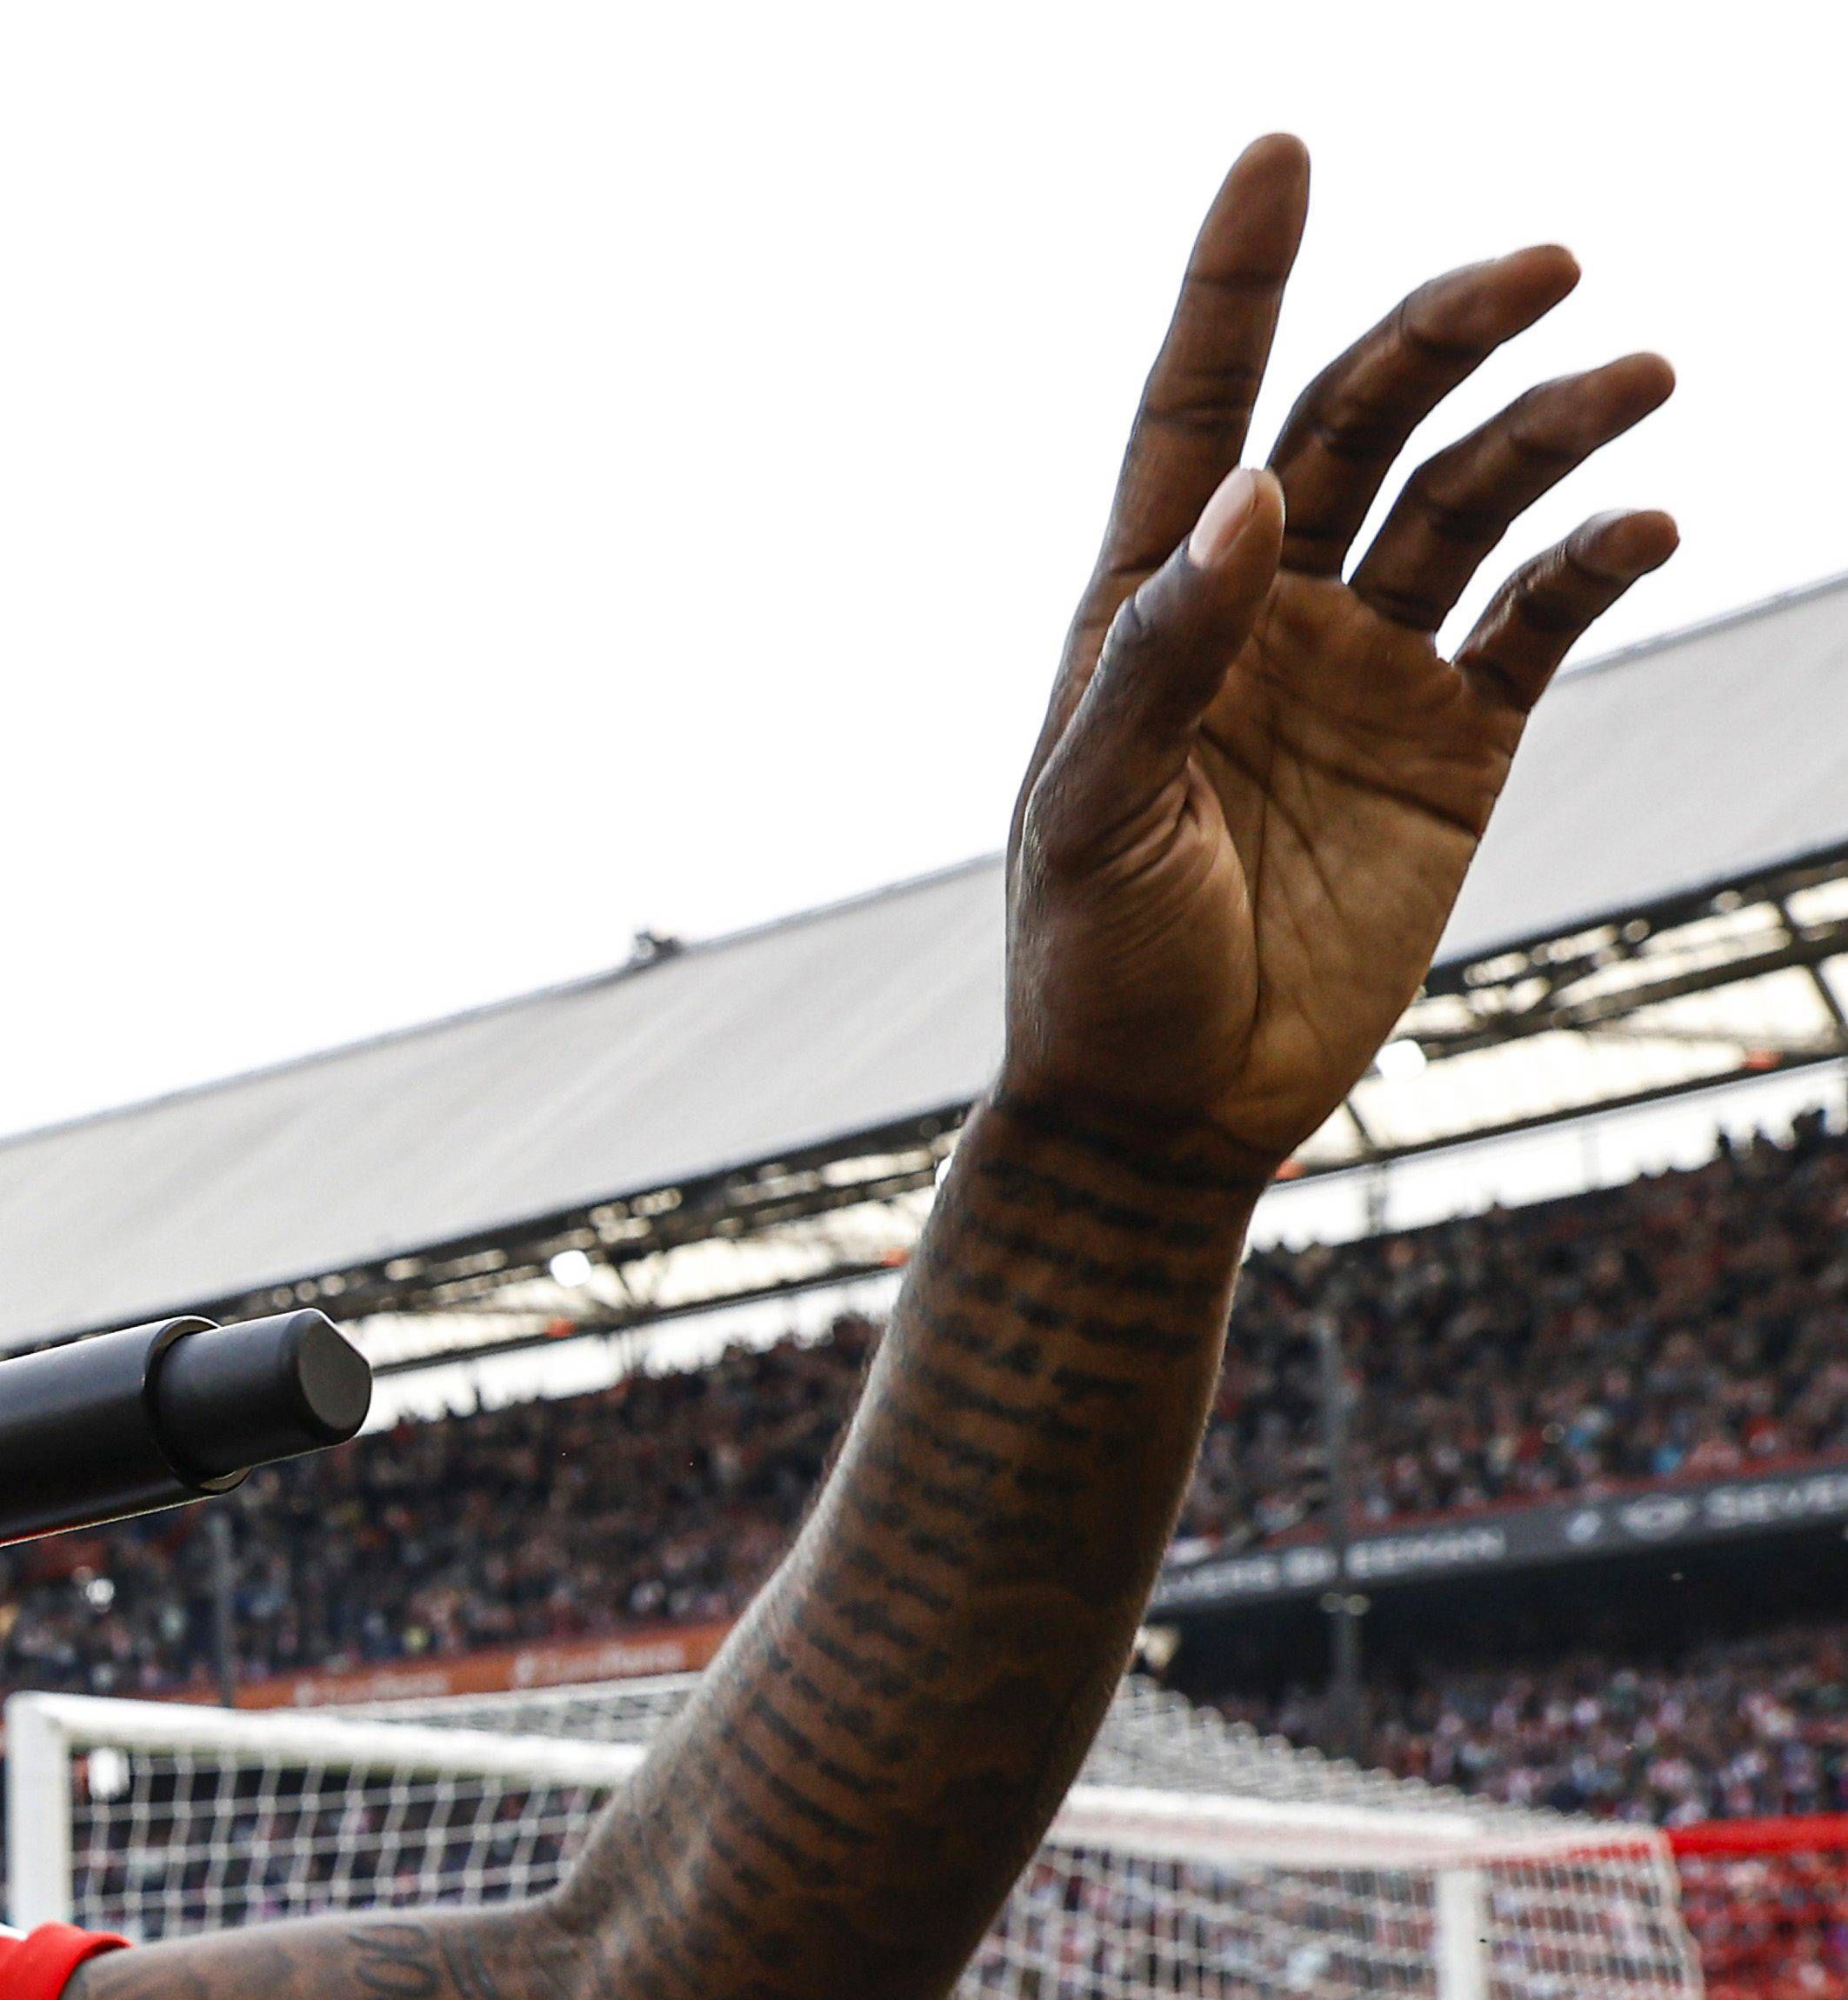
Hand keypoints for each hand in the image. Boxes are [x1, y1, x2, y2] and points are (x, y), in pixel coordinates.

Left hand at [999, 140, 1674, 1175]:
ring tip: (1641, 372)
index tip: (1279, 152)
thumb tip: (1246, 500)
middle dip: (1447, 331)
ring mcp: (1366, 671)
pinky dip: (1595, 561)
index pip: (1200, 408)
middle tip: (1546, 262)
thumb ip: (1158, 657)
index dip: (1235, 280)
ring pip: (1472, 501)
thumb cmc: (1093, 964)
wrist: (1166, 1108)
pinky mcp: (1454, 746)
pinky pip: (1539, 620)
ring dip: (1552, 428)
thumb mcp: (1093, 812)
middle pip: (1361, 422)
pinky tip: (1645, 528)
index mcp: (1150, 606)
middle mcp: (1265, 611)